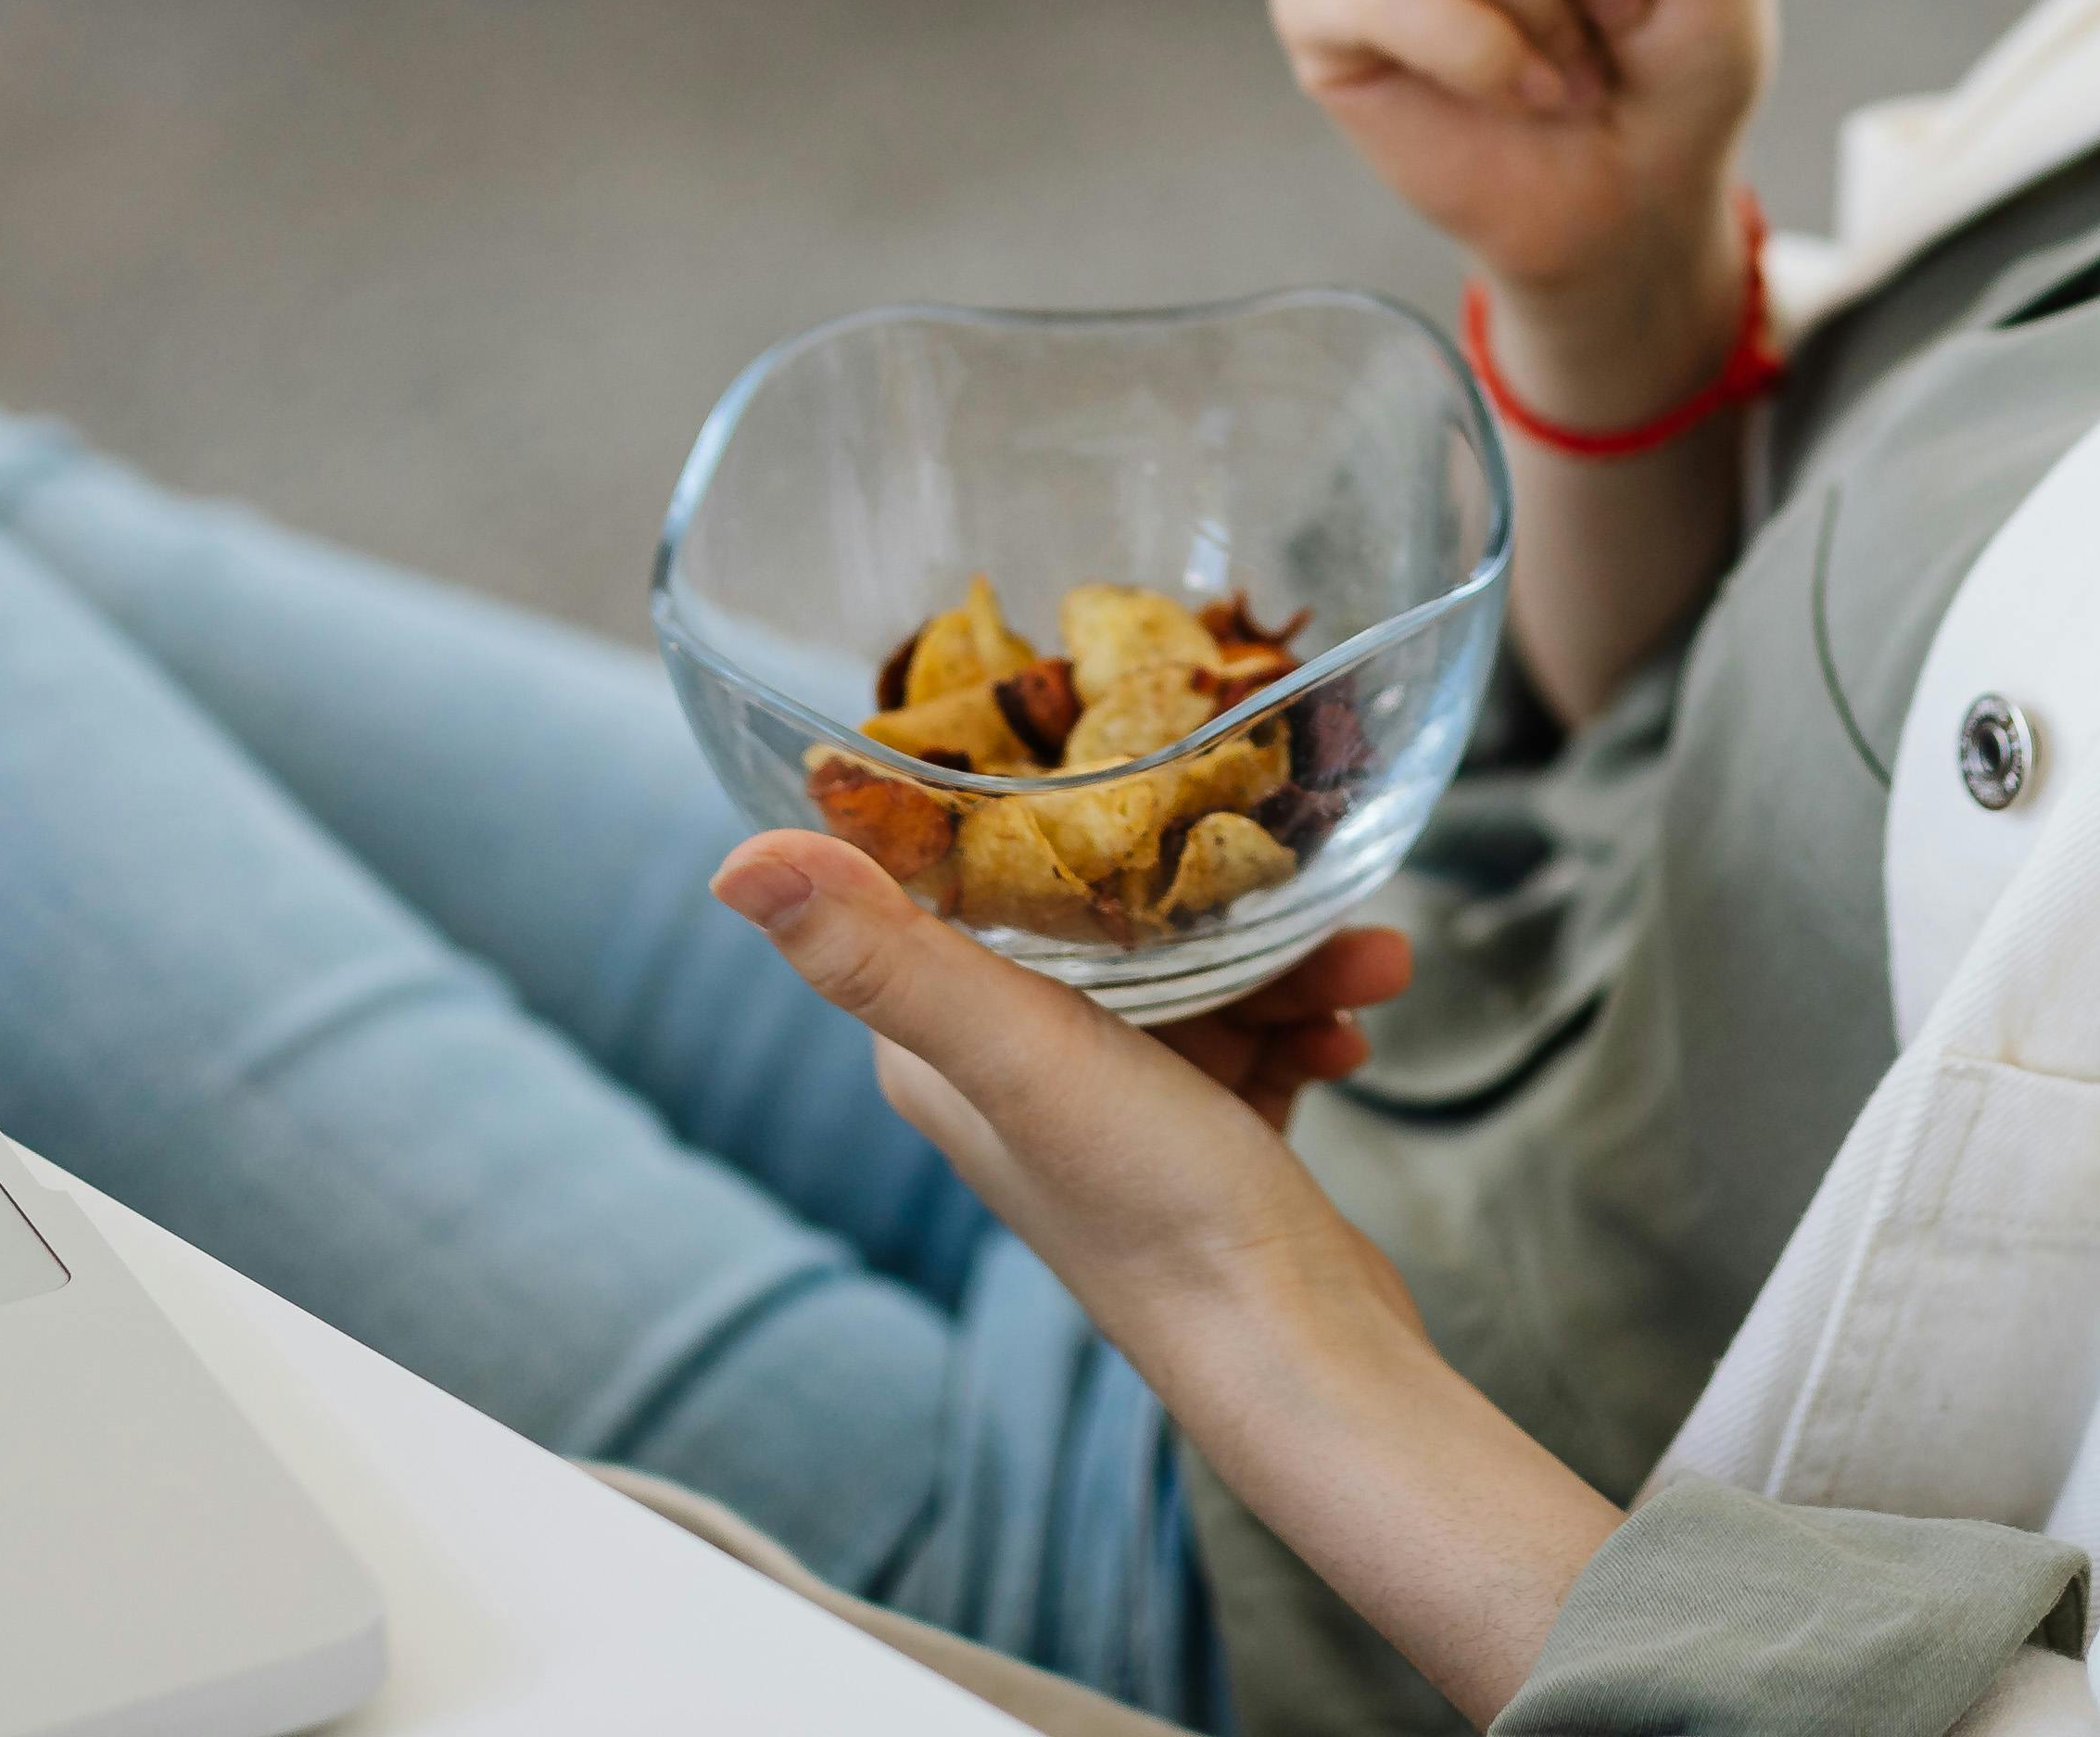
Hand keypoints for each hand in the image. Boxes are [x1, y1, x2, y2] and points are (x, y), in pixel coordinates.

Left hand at [716, 834, 1622, 1714]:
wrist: (1300, 1356)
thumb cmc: (1153, 1211)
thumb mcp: (1022, 1057)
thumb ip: (887, 959)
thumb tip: (736, 865)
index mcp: (939, 1048)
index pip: (961, 887)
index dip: (1025, 812)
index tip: (1106, 743)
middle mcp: (1011, 1078)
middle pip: (1098, 921)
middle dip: (1201, 889)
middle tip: (1283, 861)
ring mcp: (1111, 1113)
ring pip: (1193, 974)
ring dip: (1282, 956)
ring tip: (1363, 956)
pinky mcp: (1202, 1140)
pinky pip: (1255, 1034)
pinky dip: (1308, 1015)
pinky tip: (1355, 1024)